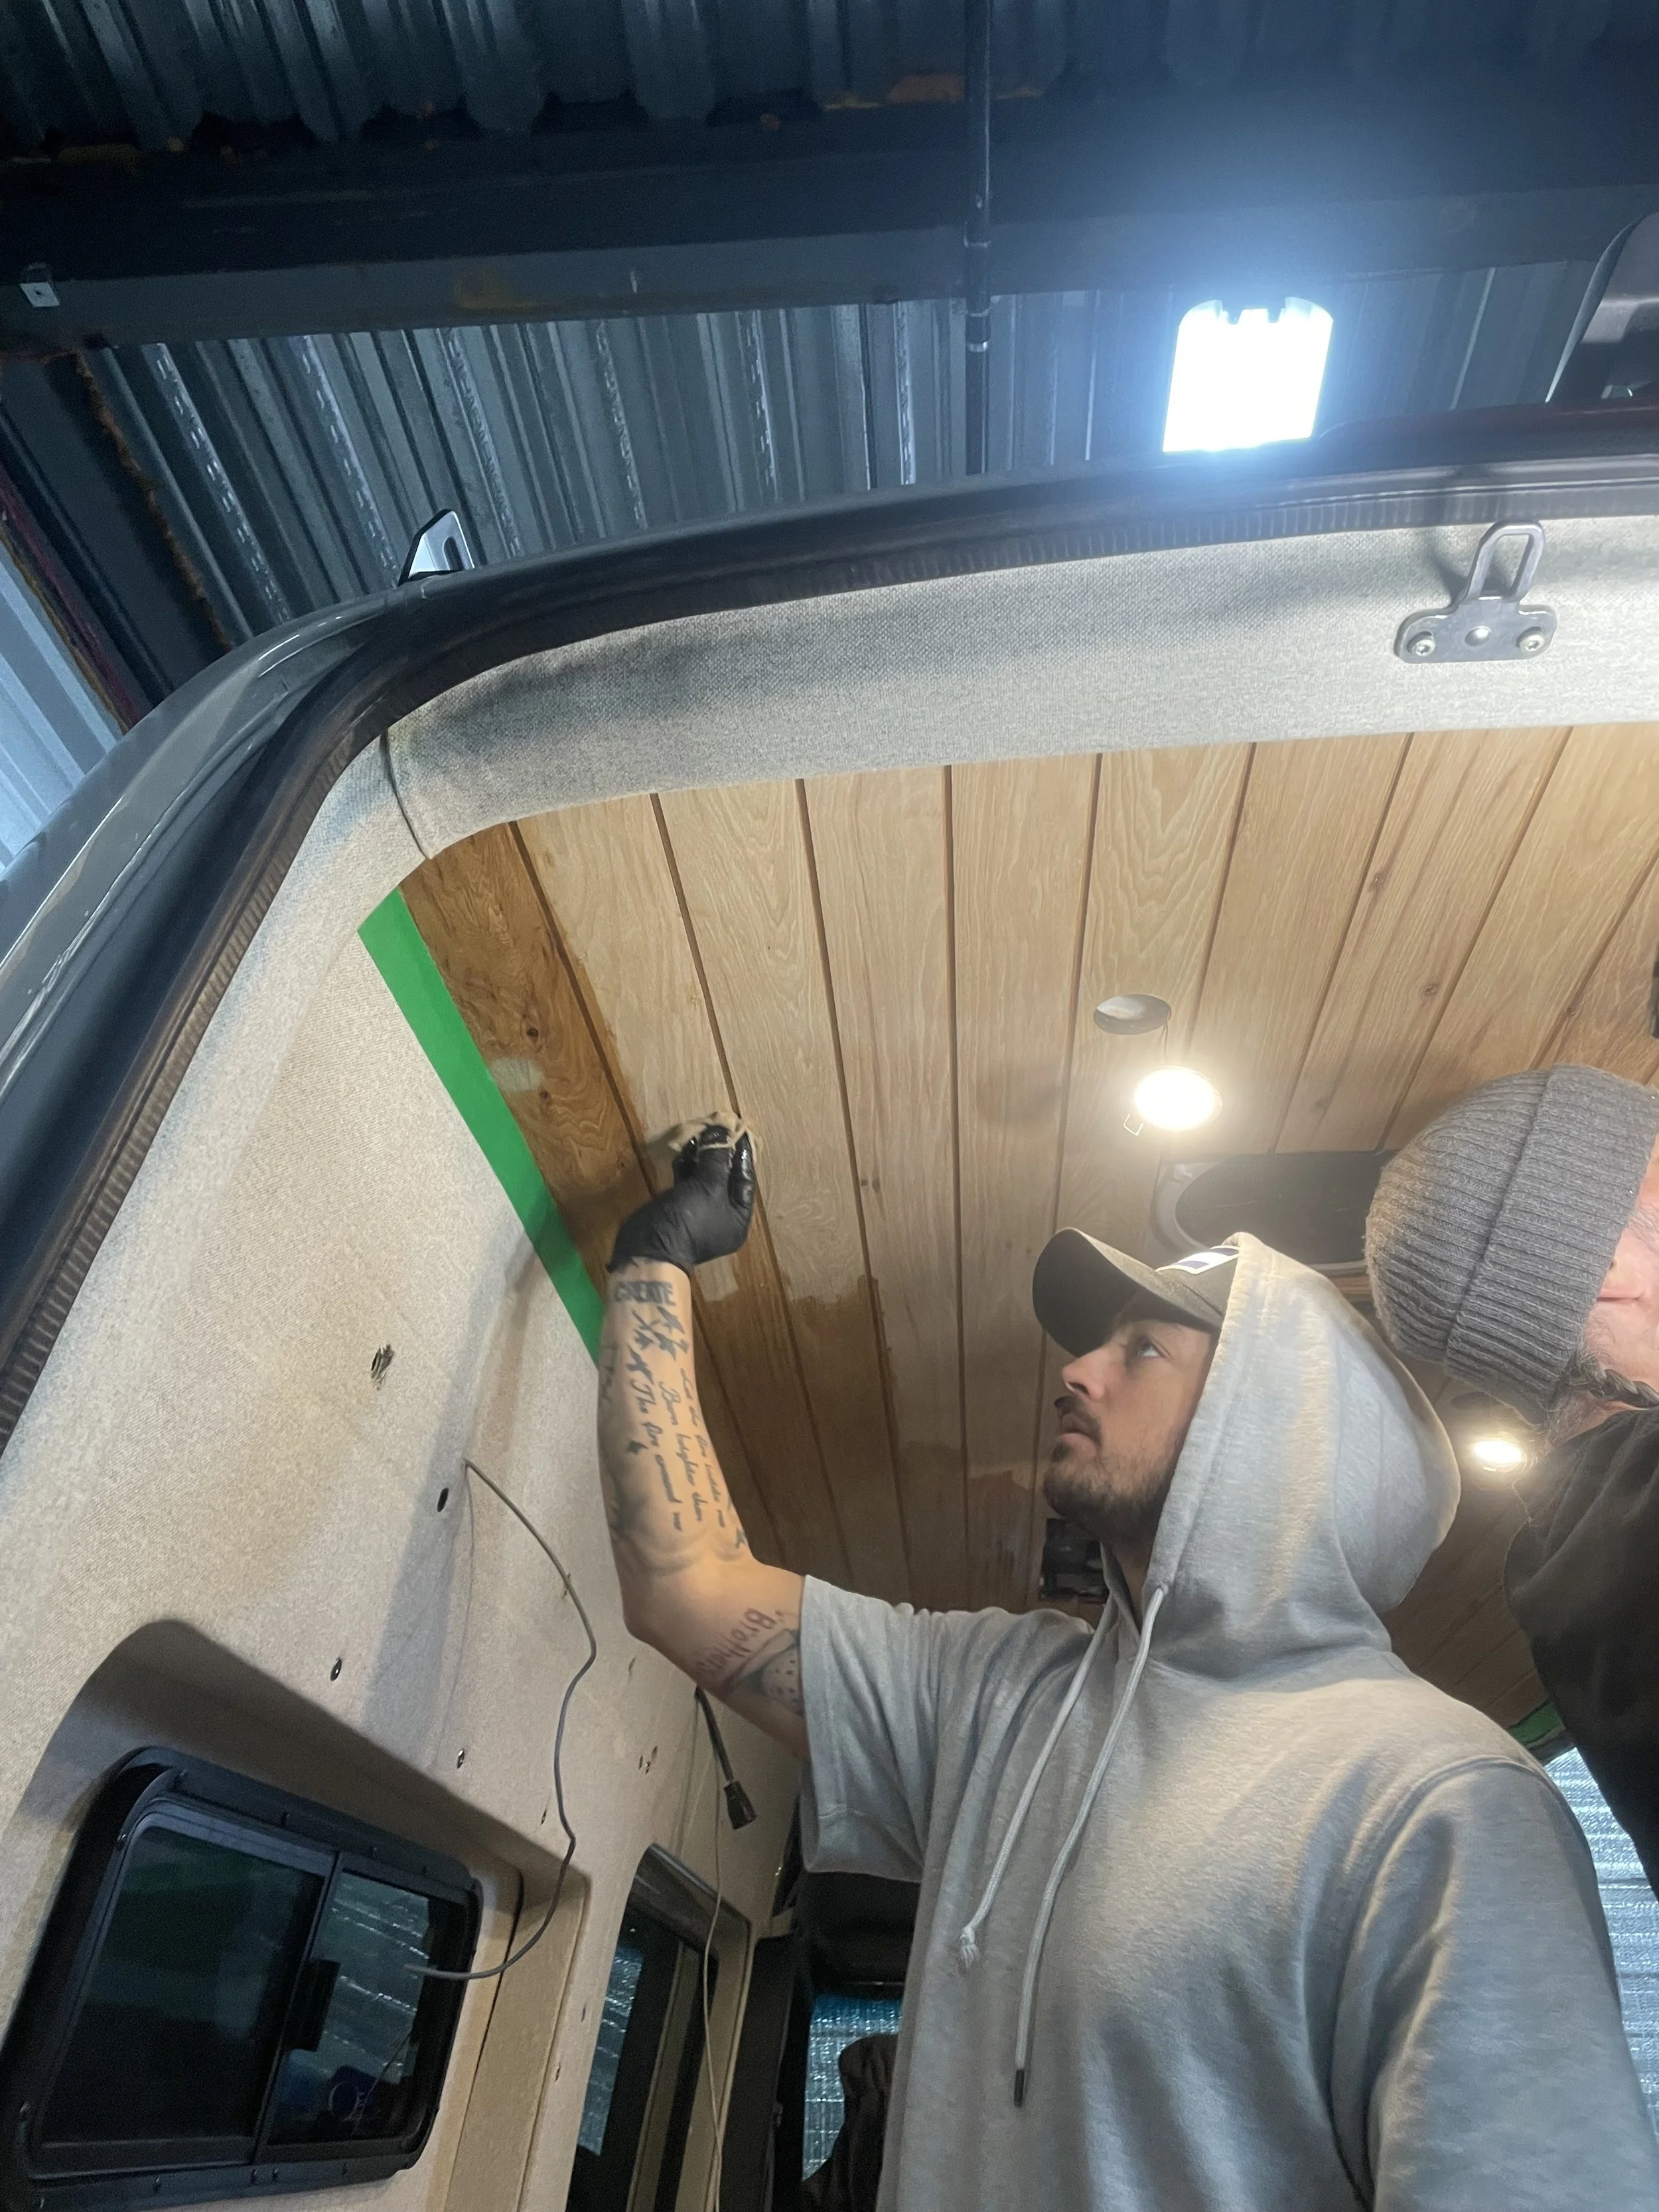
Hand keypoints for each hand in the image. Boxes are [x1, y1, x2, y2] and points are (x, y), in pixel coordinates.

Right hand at [608, 1123, 755, 1275]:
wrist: (649, 1245)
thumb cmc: (690, 1218)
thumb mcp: (709, 1186)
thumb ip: (717, 1157)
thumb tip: (721, 1130)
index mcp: (737, 1218)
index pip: (746, 1180)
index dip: (742, 1155)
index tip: (739, 1131)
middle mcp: (721, 1216)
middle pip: (724, 1178)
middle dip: (719, 1153)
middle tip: (716, 1128)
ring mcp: (698, 1211)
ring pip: (704, 1178)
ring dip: (701, 1157)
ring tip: (698, 1134)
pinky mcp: (678, 1206)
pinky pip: (687, 1182)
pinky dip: (686, 1166)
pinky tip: (683, 1149)